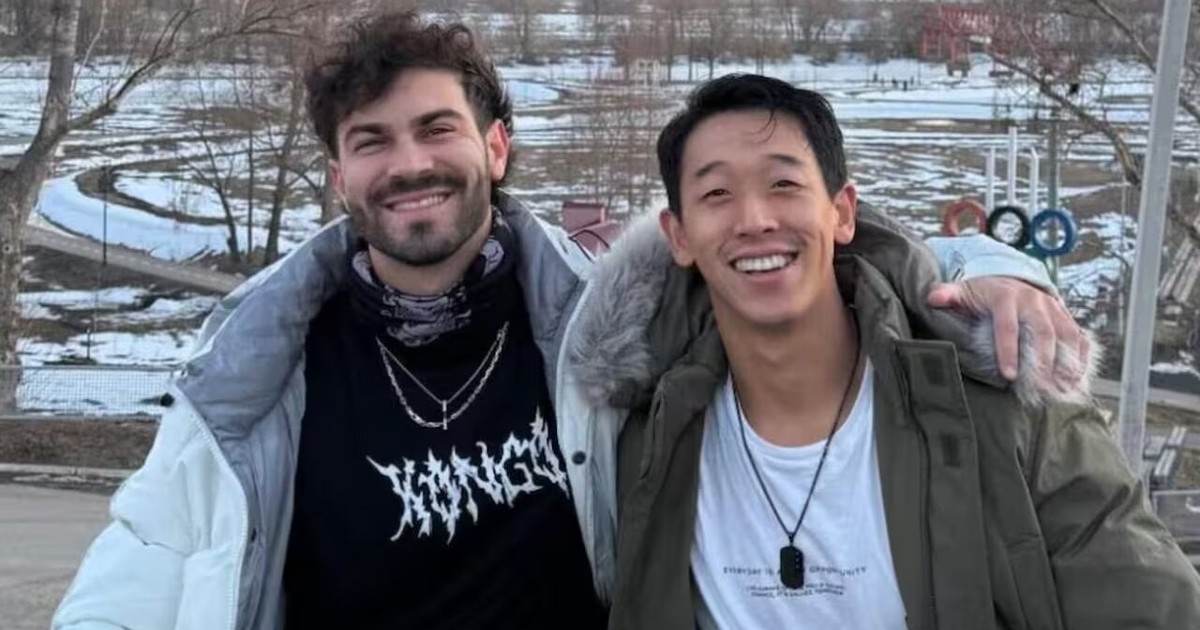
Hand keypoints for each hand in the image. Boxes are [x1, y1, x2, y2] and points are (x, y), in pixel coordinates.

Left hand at [927, 277, 1087, 385]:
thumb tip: (932, 297)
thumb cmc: (983, 292)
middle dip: (1043, 361)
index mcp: (1006, 297)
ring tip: (1063, 388)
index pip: (1008, 326)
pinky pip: (1080, 336)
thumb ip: (948, 295)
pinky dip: (1082, 356)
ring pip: (1066, 334)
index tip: (1009, 375)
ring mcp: (1053, 308)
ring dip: (1067, 362)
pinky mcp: (1065, 317)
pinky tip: (1078, 378)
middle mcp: (1034, 301)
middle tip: (1041, 388)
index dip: (1009, 350)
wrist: (1010, 278)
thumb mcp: (964, 290)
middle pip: (1043, 332)